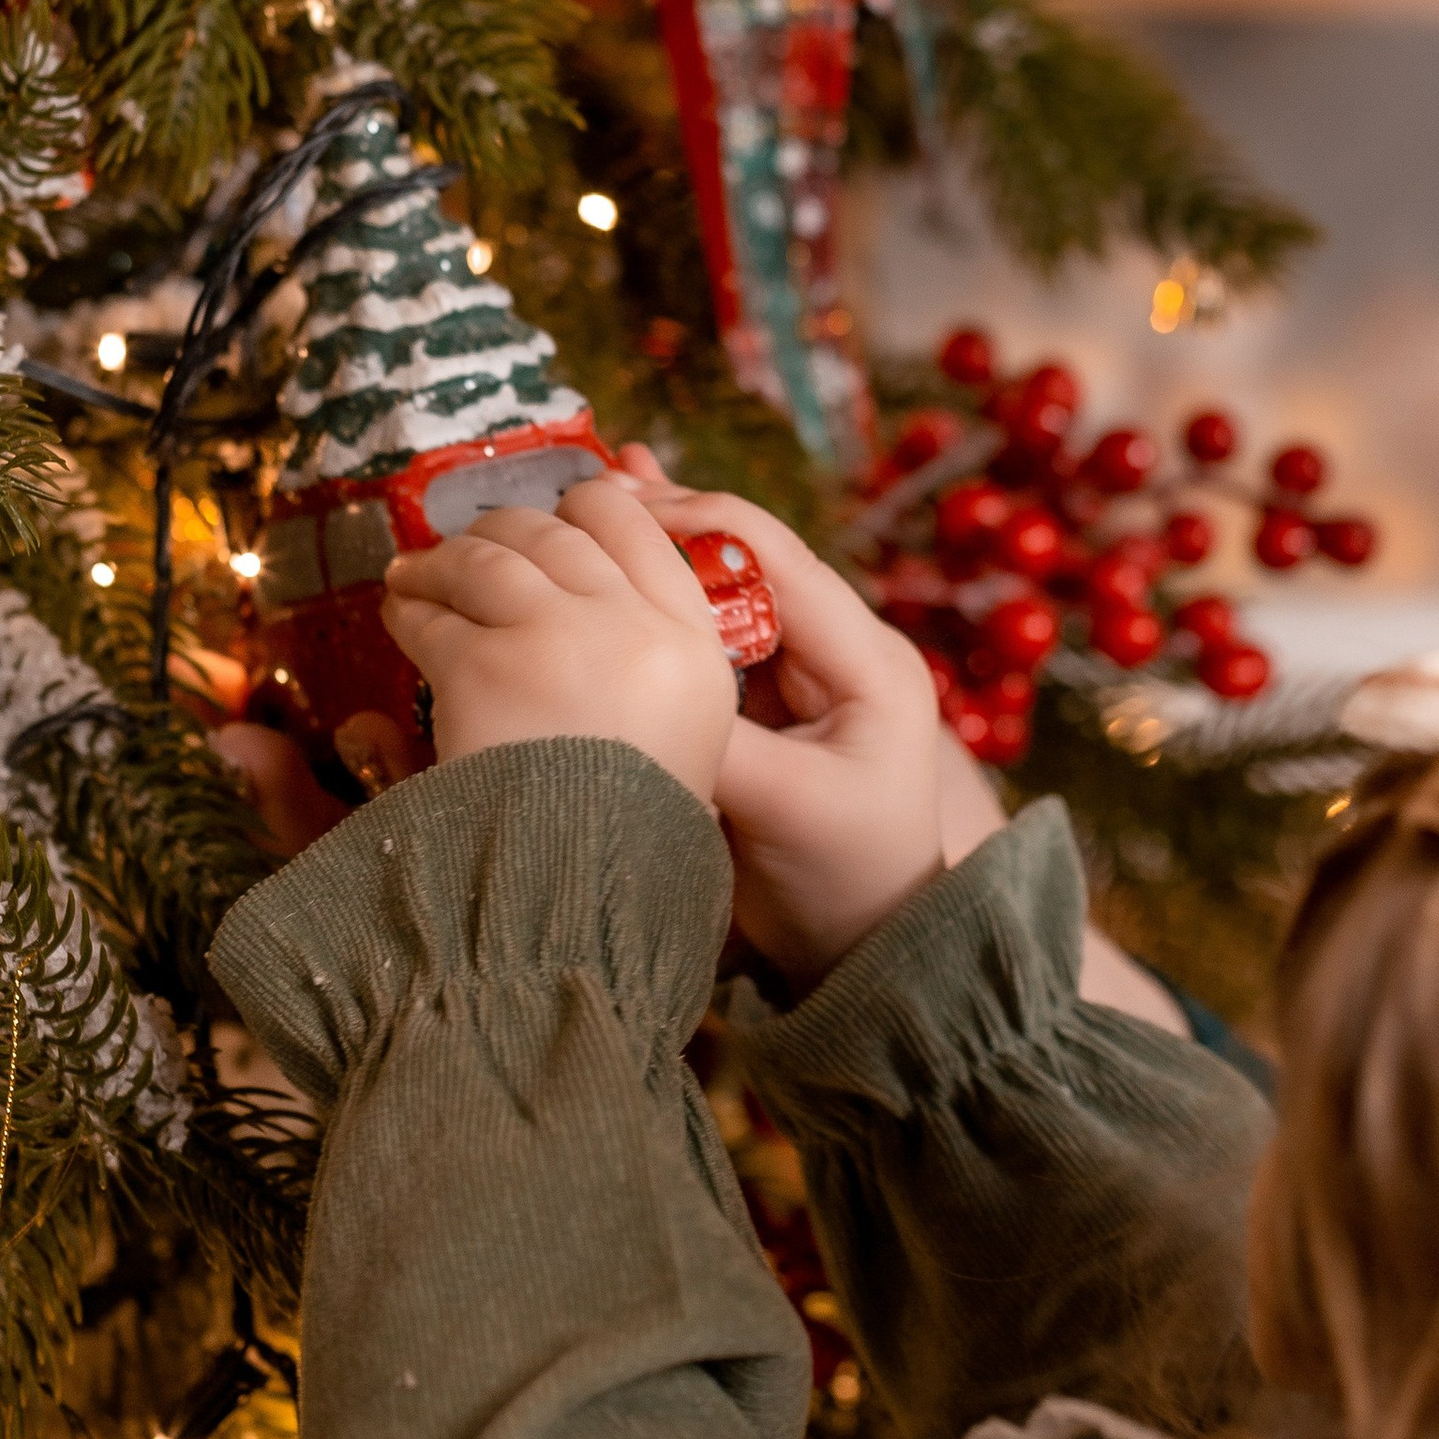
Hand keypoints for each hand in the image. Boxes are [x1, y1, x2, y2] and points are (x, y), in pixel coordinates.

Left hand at [382, 477, 736, 801]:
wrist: (579, 899)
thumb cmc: (630, 836)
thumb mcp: (680, 736)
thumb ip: (648, 653)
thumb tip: (595, 573)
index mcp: (693, 646)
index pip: (639, 530)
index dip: (591, 507)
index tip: (560, 511)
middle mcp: (633, 626)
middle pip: (559, 534)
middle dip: (507, 531)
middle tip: (476, 544)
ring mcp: (558, 636)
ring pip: (491, 558)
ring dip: (447, 559)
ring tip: (419, 572)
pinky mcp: (486, 663)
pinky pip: (434, 615)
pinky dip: (410, 609)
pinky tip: (399, 614)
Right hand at [608, 446, 942, 981]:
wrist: (865, 944)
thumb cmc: (845, 879)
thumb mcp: (787, 811)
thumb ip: (716, 745)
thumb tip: (629, 687)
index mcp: (864, 660)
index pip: (775, 558)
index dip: (693, 525)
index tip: (610, 513)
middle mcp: (833, 647)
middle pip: (743, 558)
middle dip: (663, 523)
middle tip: (576, 495)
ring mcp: (795, 671)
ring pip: (717, 587)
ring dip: (651, 552)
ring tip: (573, 509)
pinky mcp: (761, 700)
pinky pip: (703, 631)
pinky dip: (654, 596)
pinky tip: (596, 559)